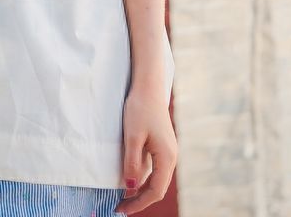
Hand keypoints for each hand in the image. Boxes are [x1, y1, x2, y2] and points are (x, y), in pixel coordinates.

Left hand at [115, 83, 176, 212]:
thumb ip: (132, 163)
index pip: (155, 191)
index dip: (139, 203)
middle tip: (120, 207)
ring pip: (154, 178)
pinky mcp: (160, 145)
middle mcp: (170, 158)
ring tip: (122, 197)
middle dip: (139, 199)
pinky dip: (141, 176)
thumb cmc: (140, 108)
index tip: (122, 209)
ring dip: (140, 189)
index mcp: (167, 158)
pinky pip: (152, 167)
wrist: (148, 85)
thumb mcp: (132, 136)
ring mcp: (166, 152)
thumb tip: (130, 188)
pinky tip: (129, 178)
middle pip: (157, 187)